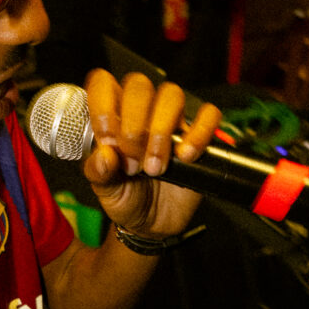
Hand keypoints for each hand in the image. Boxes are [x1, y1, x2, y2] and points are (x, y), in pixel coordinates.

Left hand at [82, 69, 221, 236]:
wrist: (151, 224)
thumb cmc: (125, 197)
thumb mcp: (104, 189)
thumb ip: (99, 172)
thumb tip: (105, 155)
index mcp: (113, 115)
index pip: (103, 84)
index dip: (103, 106)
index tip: (107, 142)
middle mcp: (142, 111)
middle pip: (139, 86)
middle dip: (133, 125)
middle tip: (132, 163)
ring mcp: (172, 121)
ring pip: (172, 95)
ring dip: (160, 131)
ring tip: (155, 167)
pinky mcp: (198, 135)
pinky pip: (209, 116)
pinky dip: (199, 132)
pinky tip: (186, 156)